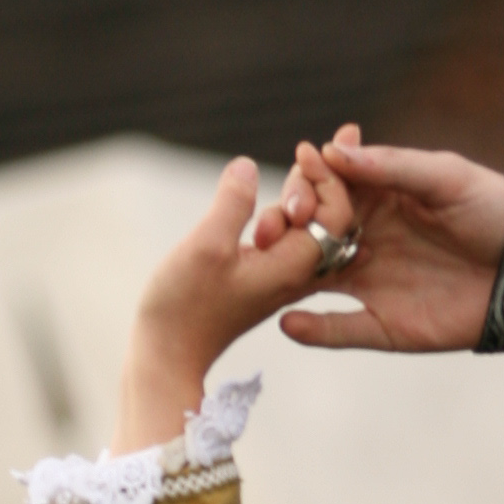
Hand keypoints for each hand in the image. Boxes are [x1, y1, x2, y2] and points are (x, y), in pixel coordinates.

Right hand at [114, 157, 331, 446]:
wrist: (168, 355)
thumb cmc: (183, 306)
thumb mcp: (205, 247)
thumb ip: (233, 204)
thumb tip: (249, 165)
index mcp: (294, 265)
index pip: (335, 214)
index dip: (327, 177)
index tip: (304, 149)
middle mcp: (299, 273)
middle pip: (330, 219)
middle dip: (323, 180)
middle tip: (312, 148)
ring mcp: (284, 277)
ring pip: (310, 229)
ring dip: (306, 195)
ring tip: (305, 161)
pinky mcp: (266, 279)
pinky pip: (291, 240)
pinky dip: (290, 214)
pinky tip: (283, 196)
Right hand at [272, 130, 503, 355]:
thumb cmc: (492, 210)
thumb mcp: (446, 177)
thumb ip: (392, 166)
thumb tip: (333, 151)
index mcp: (375, 200)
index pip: (324, 189)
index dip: (307, 184)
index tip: (299, 182)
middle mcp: (363, 240)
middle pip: (306, 235)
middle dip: (283, 230)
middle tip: (269, 228)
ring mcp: (369, 284)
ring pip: (311, 281)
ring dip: (284, 277)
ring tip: (263, 271)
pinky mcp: (384, 325)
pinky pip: (339, 330)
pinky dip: (313, 330)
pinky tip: (290, 324)